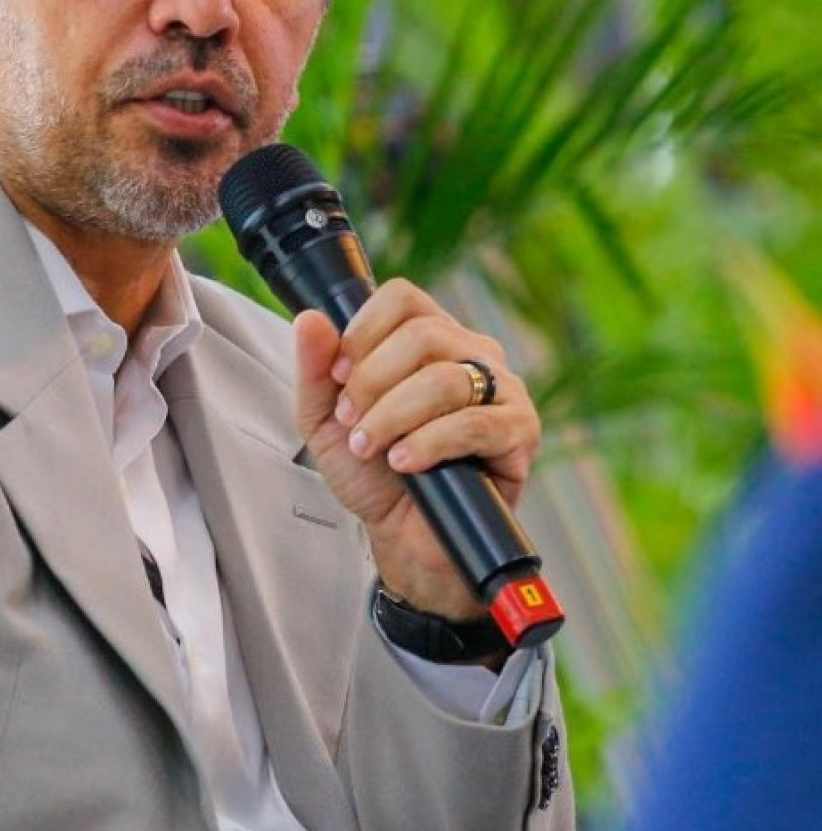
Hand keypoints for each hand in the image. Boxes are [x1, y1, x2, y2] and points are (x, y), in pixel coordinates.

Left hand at [292, 280, 540, 619]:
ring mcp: (502, 389)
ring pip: (445, 378)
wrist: (402, 532)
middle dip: (372, 382)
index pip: (402, 298)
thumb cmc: (371, 470)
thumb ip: (314, 370)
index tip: (339, 375)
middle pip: (422, 334)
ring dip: (393, 416)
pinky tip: (405, 462)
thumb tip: (309, 319)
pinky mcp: (520, 431)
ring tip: (372, 447)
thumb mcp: (325, 419)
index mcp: (429, 337)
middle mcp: (471, 353)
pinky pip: (475, 423)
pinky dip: (428, 443)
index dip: (363, 333)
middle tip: (352, 420)